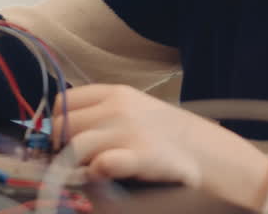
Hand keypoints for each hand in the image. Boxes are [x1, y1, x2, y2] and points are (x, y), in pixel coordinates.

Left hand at [56, 84, 267, 210]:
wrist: (211, 155)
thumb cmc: (167, 136)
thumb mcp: (133, 110)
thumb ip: (100, 114)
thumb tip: (60, 130)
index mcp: (114, 92)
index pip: (63, 103)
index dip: (57, 125)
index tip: (61, 142)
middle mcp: (118, 107)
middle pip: (64, 126)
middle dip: (62, 148)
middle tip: (73, 164)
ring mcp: (129, 131)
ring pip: (76, 145)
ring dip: (75, 164)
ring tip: (89, 173)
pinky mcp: (142, 157)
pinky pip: (103, 163)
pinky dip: (96, 171)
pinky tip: (104, 175)